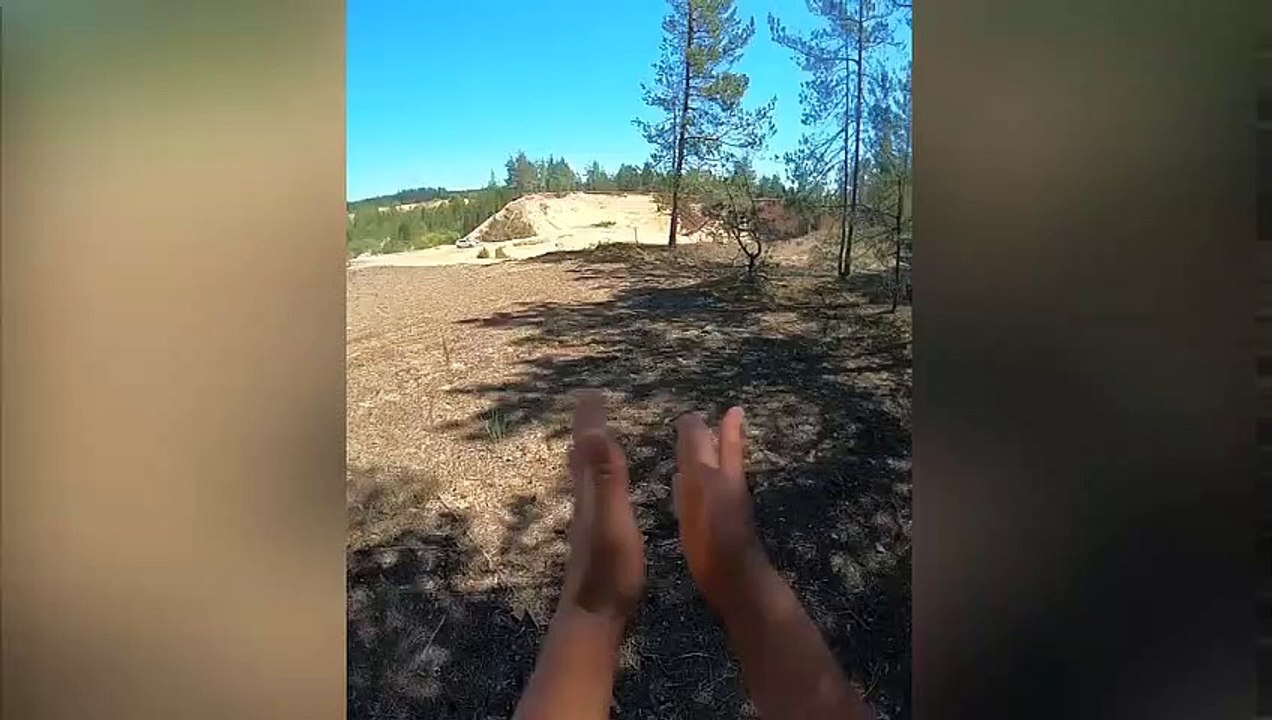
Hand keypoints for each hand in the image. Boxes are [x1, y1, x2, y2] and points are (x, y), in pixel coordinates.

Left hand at [559, 390, 645, 620]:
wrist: (592, 622)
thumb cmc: (609, 574)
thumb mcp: (613, 522)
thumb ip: (607, 480)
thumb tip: (596, 433)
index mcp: (591, 496)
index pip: (589, 447)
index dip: (590, 418)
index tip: (590, 389)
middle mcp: (585, 505)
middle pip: (580, 458)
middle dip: (586, 428)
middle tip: (588, 402)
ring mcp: (588, 525)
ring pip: (584, 478)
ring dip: (588, 453)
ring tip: (592, 438)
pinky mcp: (595, 542)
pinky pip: (594, 497)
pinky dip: (597, 480)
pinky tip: (601, 492)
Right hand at [674, 407, 770, 612]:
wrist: (734, 581)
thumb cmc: (717, 532)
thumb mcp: (703, 484)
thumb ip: (695, 452)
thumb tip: (691, 417)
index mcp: (725, 475)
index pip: (725, 443)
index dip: (728, 427)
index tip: (732, 409)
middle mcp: (726, 489)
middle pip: (724, 458)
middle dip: (722, 439)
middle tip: (722, 420)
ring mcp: (720, 511)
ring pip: (712, 477)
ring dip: (703, 461)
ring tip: (689, 451)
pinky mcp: (710, 531)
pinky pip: (698, 499)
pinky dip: (689, 487)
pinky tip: (679, 490)